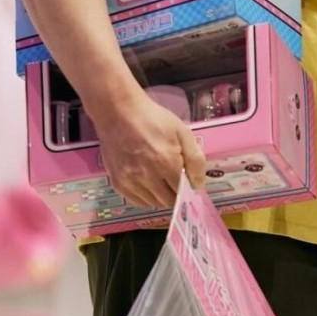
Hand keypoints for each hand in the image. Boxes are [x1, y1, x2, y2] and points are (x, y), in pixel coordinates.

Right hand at [93, 89, 206, 208]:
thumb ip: (195, 159)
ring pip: (153, 203)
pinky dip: (145, 197)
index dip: (188, 188)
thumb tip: (198, 184)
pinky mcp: (118, 183)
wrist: (118, 111)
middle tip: (174, 181)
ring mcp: (130, 181)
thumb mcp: (182, 132)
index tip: (187, 183)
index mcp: (166, 163)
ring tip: (160, 181)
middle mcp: (147, 176)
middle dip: (175, 194)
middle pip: (168, 201)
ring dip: (160, 196)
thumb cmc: (153, 119)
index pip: (183, 191)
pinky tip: (147, 184)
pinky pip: (137, 201)